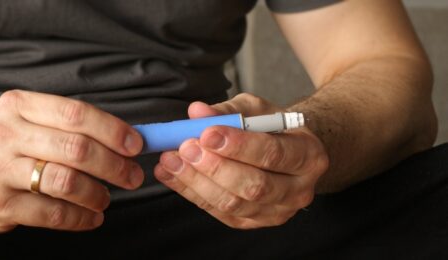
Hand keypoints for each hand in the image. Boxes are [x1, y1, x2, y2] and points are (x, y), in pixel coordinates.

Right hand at [0, 90, 143, 233]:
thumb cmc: (3, 149)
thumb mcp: (25, 122)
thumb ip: (68, 126)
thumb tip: (127, 138)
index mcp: (17, 105)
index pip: (75, 113)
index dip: (112, 130)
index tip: (135, 145)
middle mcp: (4, 133)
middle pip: (75, 148)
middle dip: (114, 165)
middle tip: (132, 176)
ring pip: (66, 182)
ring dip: (97, 193)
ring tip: (106, 199)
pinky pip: (52, 213)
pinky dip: (80, 218)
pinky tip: (90, 217)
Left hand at [154, 93, 328, 228]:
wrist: (286, 153)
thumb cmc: (271, 127)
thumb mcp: (256, 109)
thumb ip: (228, 111)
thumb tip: (197, 112)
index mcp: (308, 156)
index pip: (273, 154)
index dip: (238, 146)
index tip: (207, 133)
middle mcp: (298, 189)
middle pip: (254, 186)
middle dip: (215, 167)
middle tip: (186, 147)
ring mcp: (276, 212)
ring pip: (232, 204)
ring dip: (196, 181)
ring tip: (170, 160)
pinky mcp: (251, 223)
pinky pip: (217, 211)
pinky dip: (190, 192)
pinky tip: (170, 174)